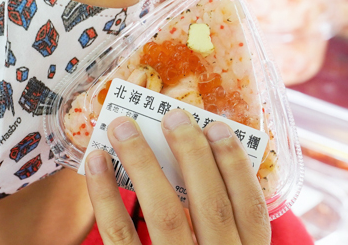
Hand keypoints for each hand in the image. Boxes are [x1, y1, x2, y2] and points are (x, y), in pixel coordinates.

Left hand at [84, 109, 269, 244]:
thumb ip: (221, 225)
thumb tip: (198, 155)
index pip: (251, 212)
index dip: (236, 167)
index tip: (218, 127)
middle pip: (212, 208)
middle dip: (191, 156)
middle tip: (169, 114)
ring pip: (165, 216)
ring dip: (142, 164)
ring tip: (123, 127)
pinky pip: (119, 236)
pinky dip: (105, 196)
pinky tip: (95, 162)